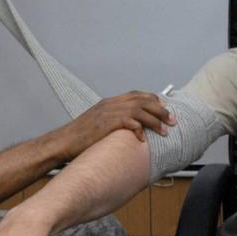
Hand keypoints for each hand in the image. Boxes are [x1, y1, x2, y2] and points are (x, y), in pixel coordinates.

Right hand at [58, 91, 175, 158]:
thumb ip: (113, 122)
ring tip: (165, 131)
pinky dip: (140, 130)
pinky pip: (130, 123)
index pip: (136, 94)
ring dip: (155, 121)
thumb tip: (127, 129)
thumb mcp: (98, 124)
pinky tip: (144, 139)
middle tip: (173, 120)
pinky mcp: (108, 123)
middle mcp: (111, 104)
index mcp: (109, 102)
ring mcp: (109, 112)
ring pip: (140, 110)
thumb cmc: (80, 137)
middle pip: (142, 100)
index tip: (164, 107)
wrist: (63, 141)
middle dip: (160, 110)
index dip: (152, 99)